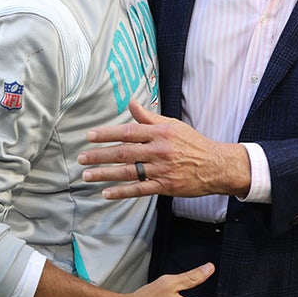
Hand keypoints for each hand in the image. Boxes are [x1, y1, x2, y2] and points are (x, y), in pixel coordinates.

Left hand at [79, 100, 250, 199]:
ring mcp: (161, 169)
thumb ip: (149, 117)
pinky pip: (139, 189)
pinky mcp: (164, 186)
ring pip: (128, 172)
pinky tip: (106, 193)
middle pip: (123, 153)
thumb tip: (131, 103)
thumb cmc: (193, 143)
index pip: (128, 132)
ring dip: (105, 174)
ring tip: (87, 175)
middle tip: (81, 158)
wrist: (216, 165)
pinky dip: (121, 192)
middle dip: (99, 155)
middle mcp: (159, 150)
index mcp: (160, 133)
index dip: (107, 134)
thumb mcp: (173, 125)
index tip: (89, 136)